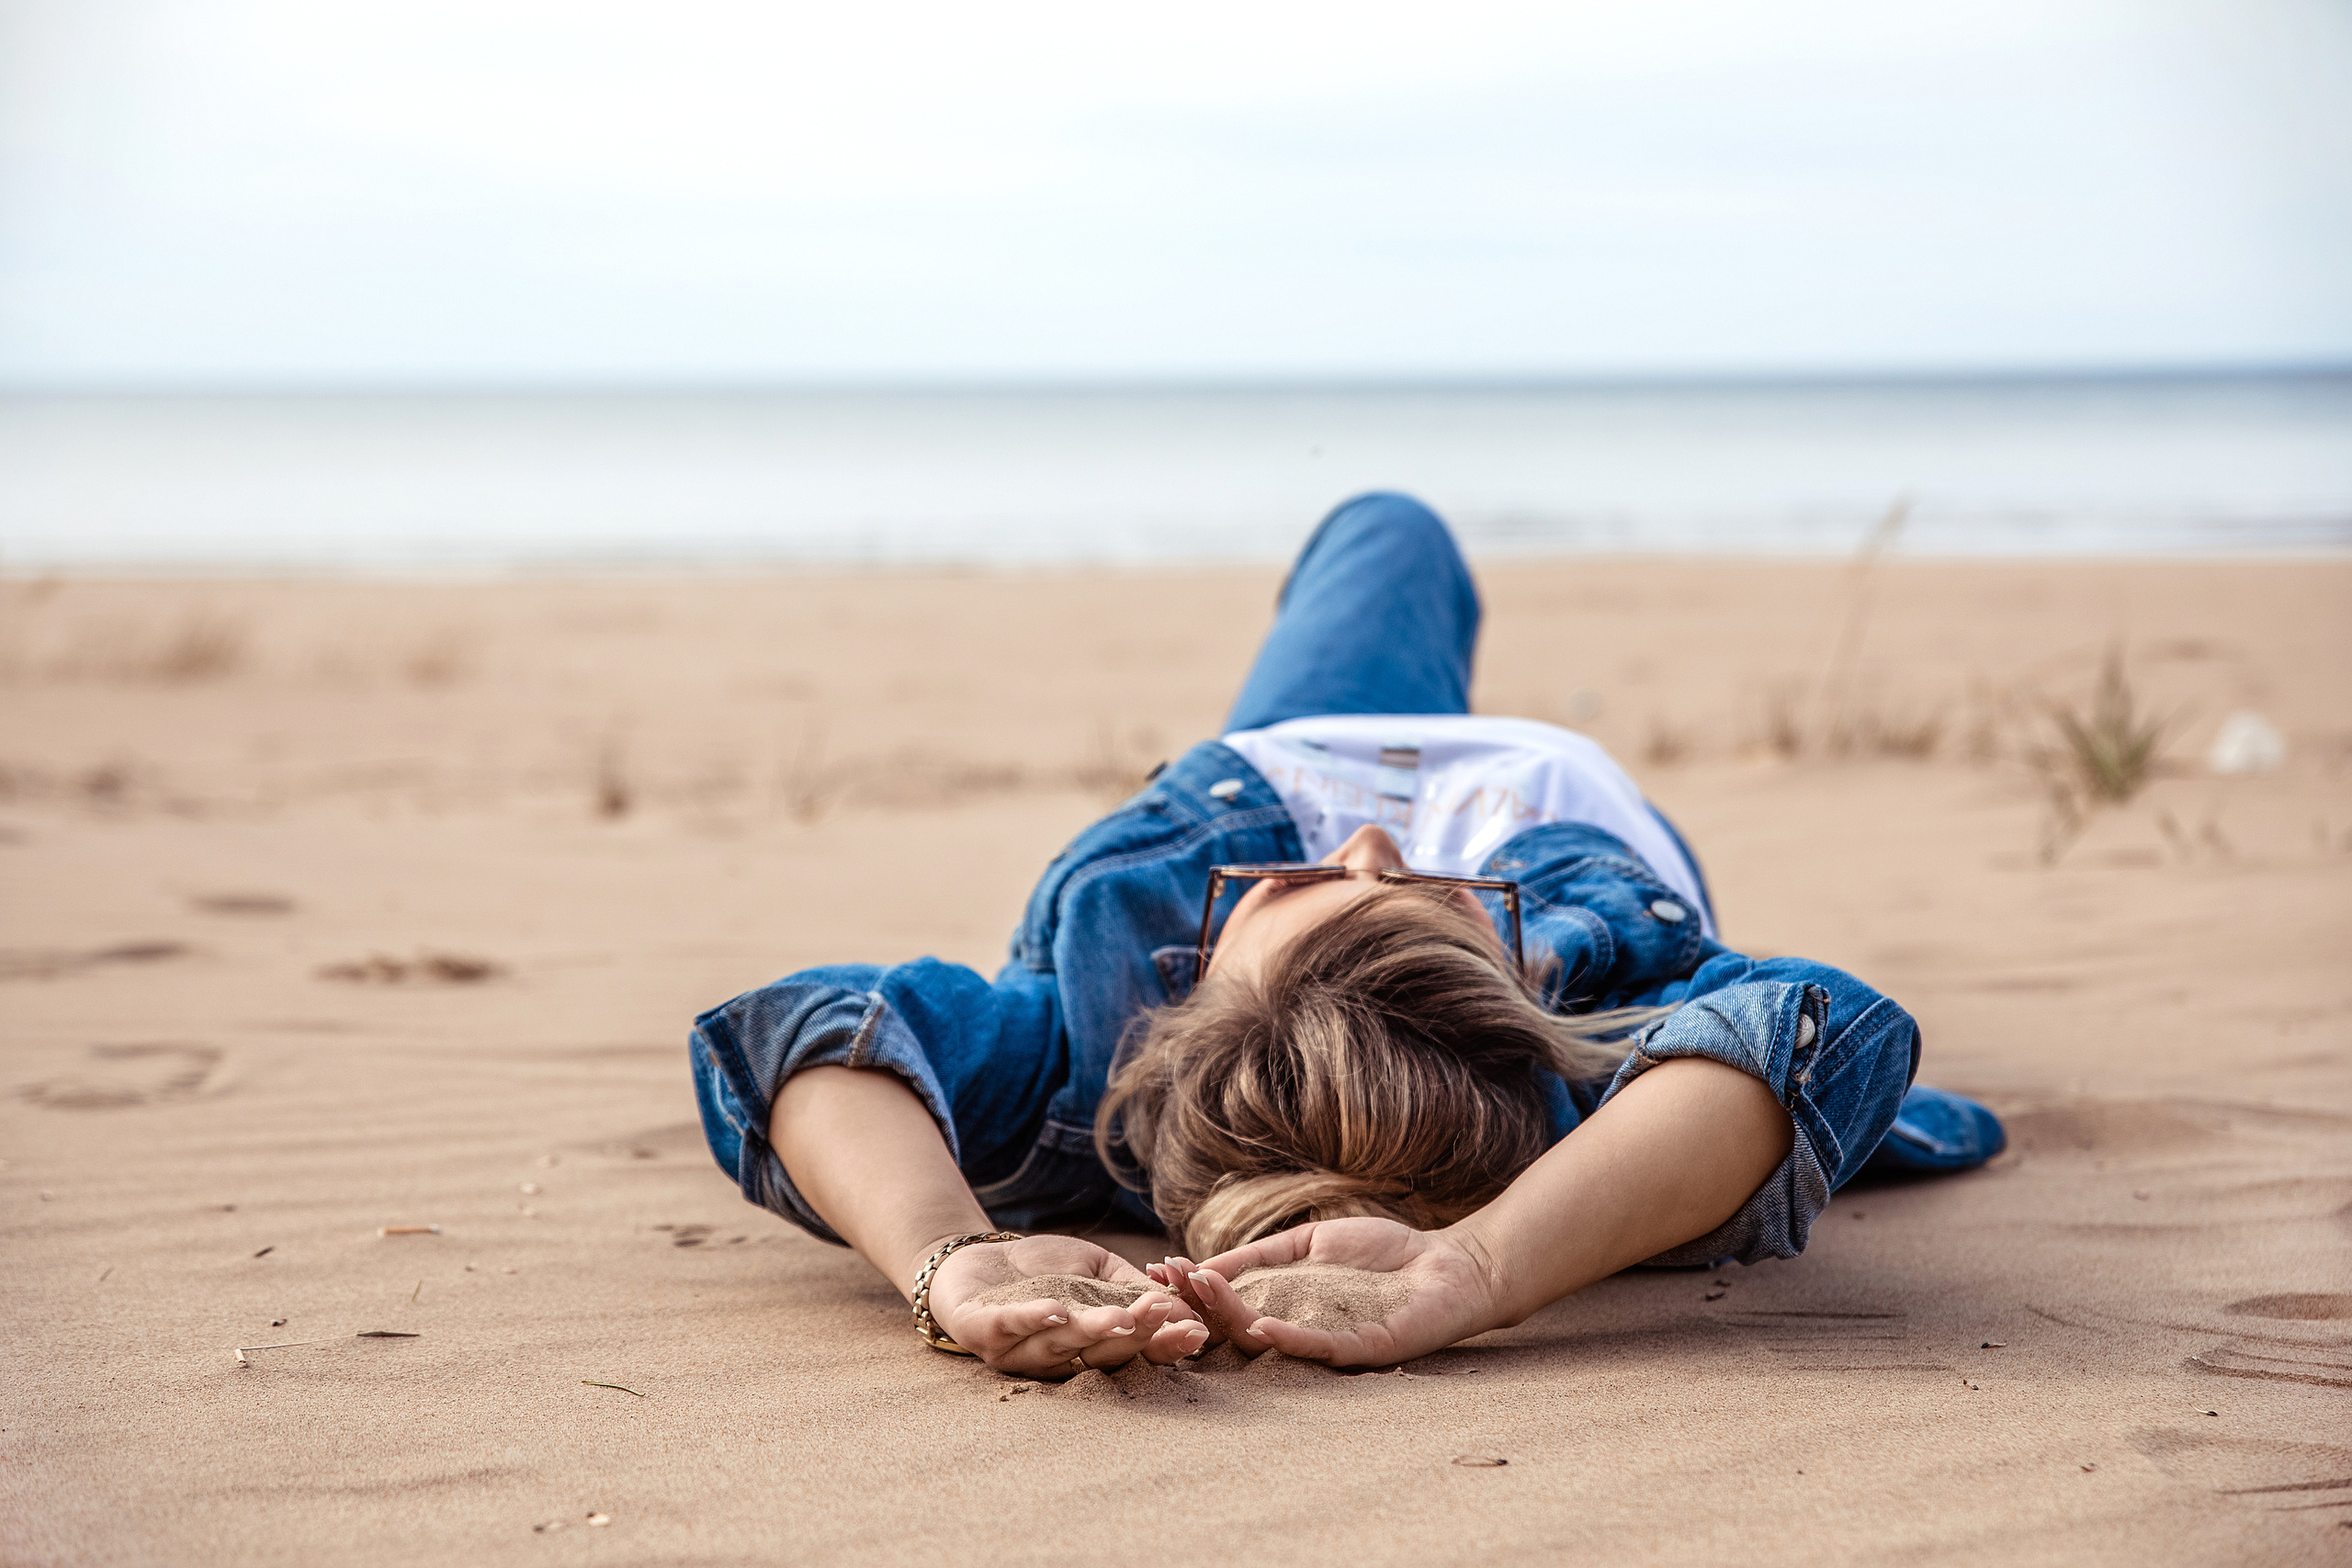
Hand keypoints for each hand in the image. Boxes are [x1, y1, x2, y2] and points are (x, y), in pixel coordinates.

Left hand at [926, 1233, 1208, 1378]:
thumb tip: (1186, 1302)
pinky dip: (1033, 1319)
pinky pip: (1008, 1328)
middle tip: (1166, 1317)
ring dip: (1092, 1331)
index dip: (1163, 1343)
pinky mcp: (980, 1332)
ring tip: (1122, 1317)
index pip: (1133, 1350)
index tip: (1197, 1330)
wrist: (974, 1257)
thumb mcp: (1096, 1268)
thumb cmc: (1043, 1268)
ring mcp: (1017, 1349)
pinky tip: (1056, 1311)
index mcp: (1088, 1346)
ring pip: (1060, 1345)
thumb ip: (1132, 1284)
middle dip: (1136, 1335)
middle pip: (1102, 1353)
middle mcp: (1057, 1358)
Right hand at [1146, 1217, 1504, 1368]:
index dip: (1191, 1289)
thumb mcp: (1310, 1243)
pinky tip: (1261, 1327)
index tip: (1155, 1270)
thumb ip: (1261, 1256)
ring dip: (1232, 1318)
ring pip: (1269, 1341)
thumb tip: (1204, 1263)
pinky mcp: (1362, 1351)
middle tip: (1167, 1282)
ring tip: (1202, 1291)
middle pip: (1236, 1326)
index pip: (1225, 1303)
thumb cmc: (1382, 1253)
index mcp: (1282, 1306)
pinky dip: (1288, 1340)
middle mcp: (1297, 1331)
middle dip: (1199, 1303)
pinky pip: (1319, 1351)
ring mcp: (1327, 1344)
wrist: (1448, 1263)